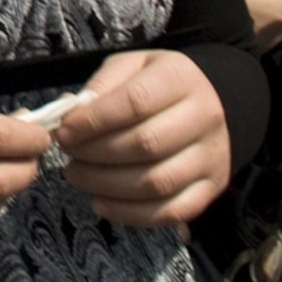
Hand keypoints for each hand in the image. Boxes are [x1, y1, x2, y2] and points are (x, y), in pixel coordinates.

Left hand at [56, 49, 233, 227]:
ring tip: (77, 175)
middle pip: (146, 144)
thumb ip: (102, 85)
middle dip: (96, 153)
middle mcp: (203, 118)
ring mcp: (210, 158)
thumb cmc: (161, 84)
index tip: (65, 130)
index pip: (136, 102)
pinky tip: (100, 204)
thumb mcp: (132, 66)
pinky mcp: (210, 188)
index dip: (94, 120)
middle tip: (68, 154)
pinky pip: (170, 212)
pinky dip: (130, 214)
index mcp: (180, 79)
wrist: (217, 103)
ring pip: (157, 183)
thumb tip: (70, 112)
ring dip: (107, 185)